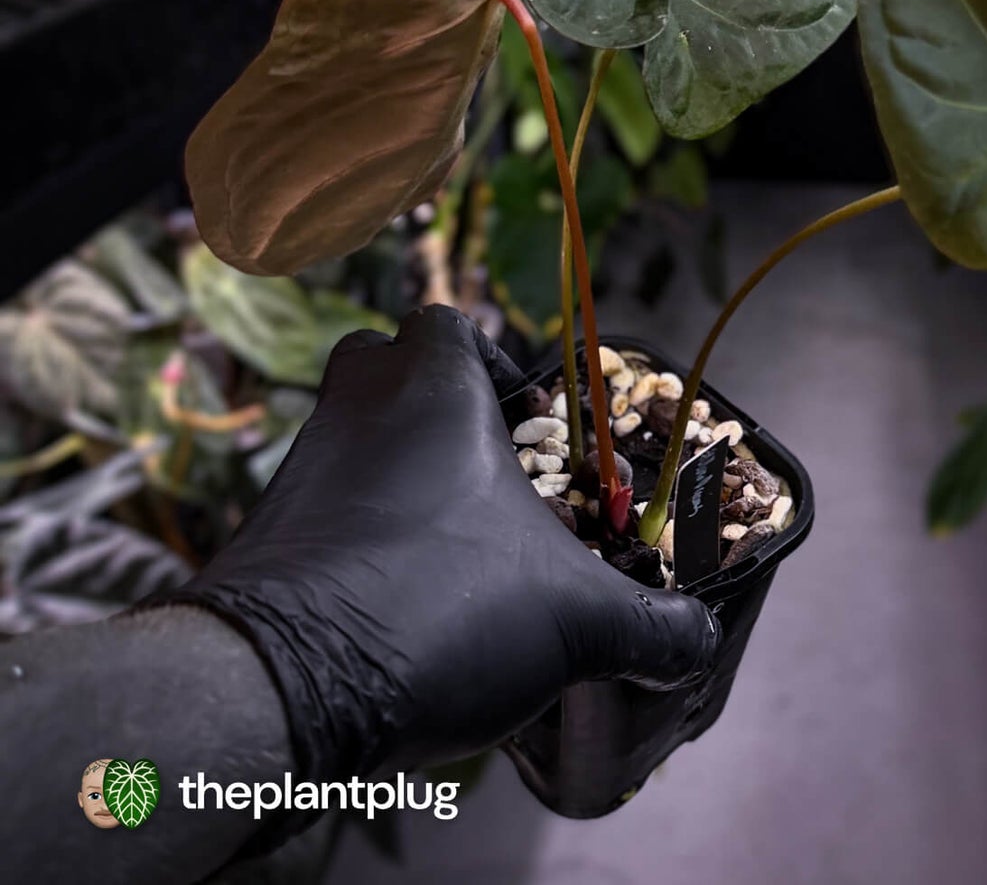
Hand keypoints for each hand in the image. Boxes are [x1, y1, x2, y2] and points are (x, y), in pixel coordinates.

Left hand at [163, 305, 717, 783]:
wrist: (276, 689)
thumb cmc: (440, 608)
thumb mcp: (577, 623)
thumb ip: (652, 628)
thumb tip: (699, 642)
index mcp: (432, 393)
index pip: (448, 324)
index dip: (491, 360)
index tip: (525, 423)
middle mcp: (355, 412)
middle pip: (381, 363)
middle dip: (430, 402)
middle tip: (481, 469)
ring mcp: (298, 472)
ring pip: (346, 437)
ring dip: (393, 471)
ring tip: (449, 546)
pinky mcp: (261, 536)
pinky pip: (317, 507)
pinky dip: (355, 531)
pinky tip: (398, 598)